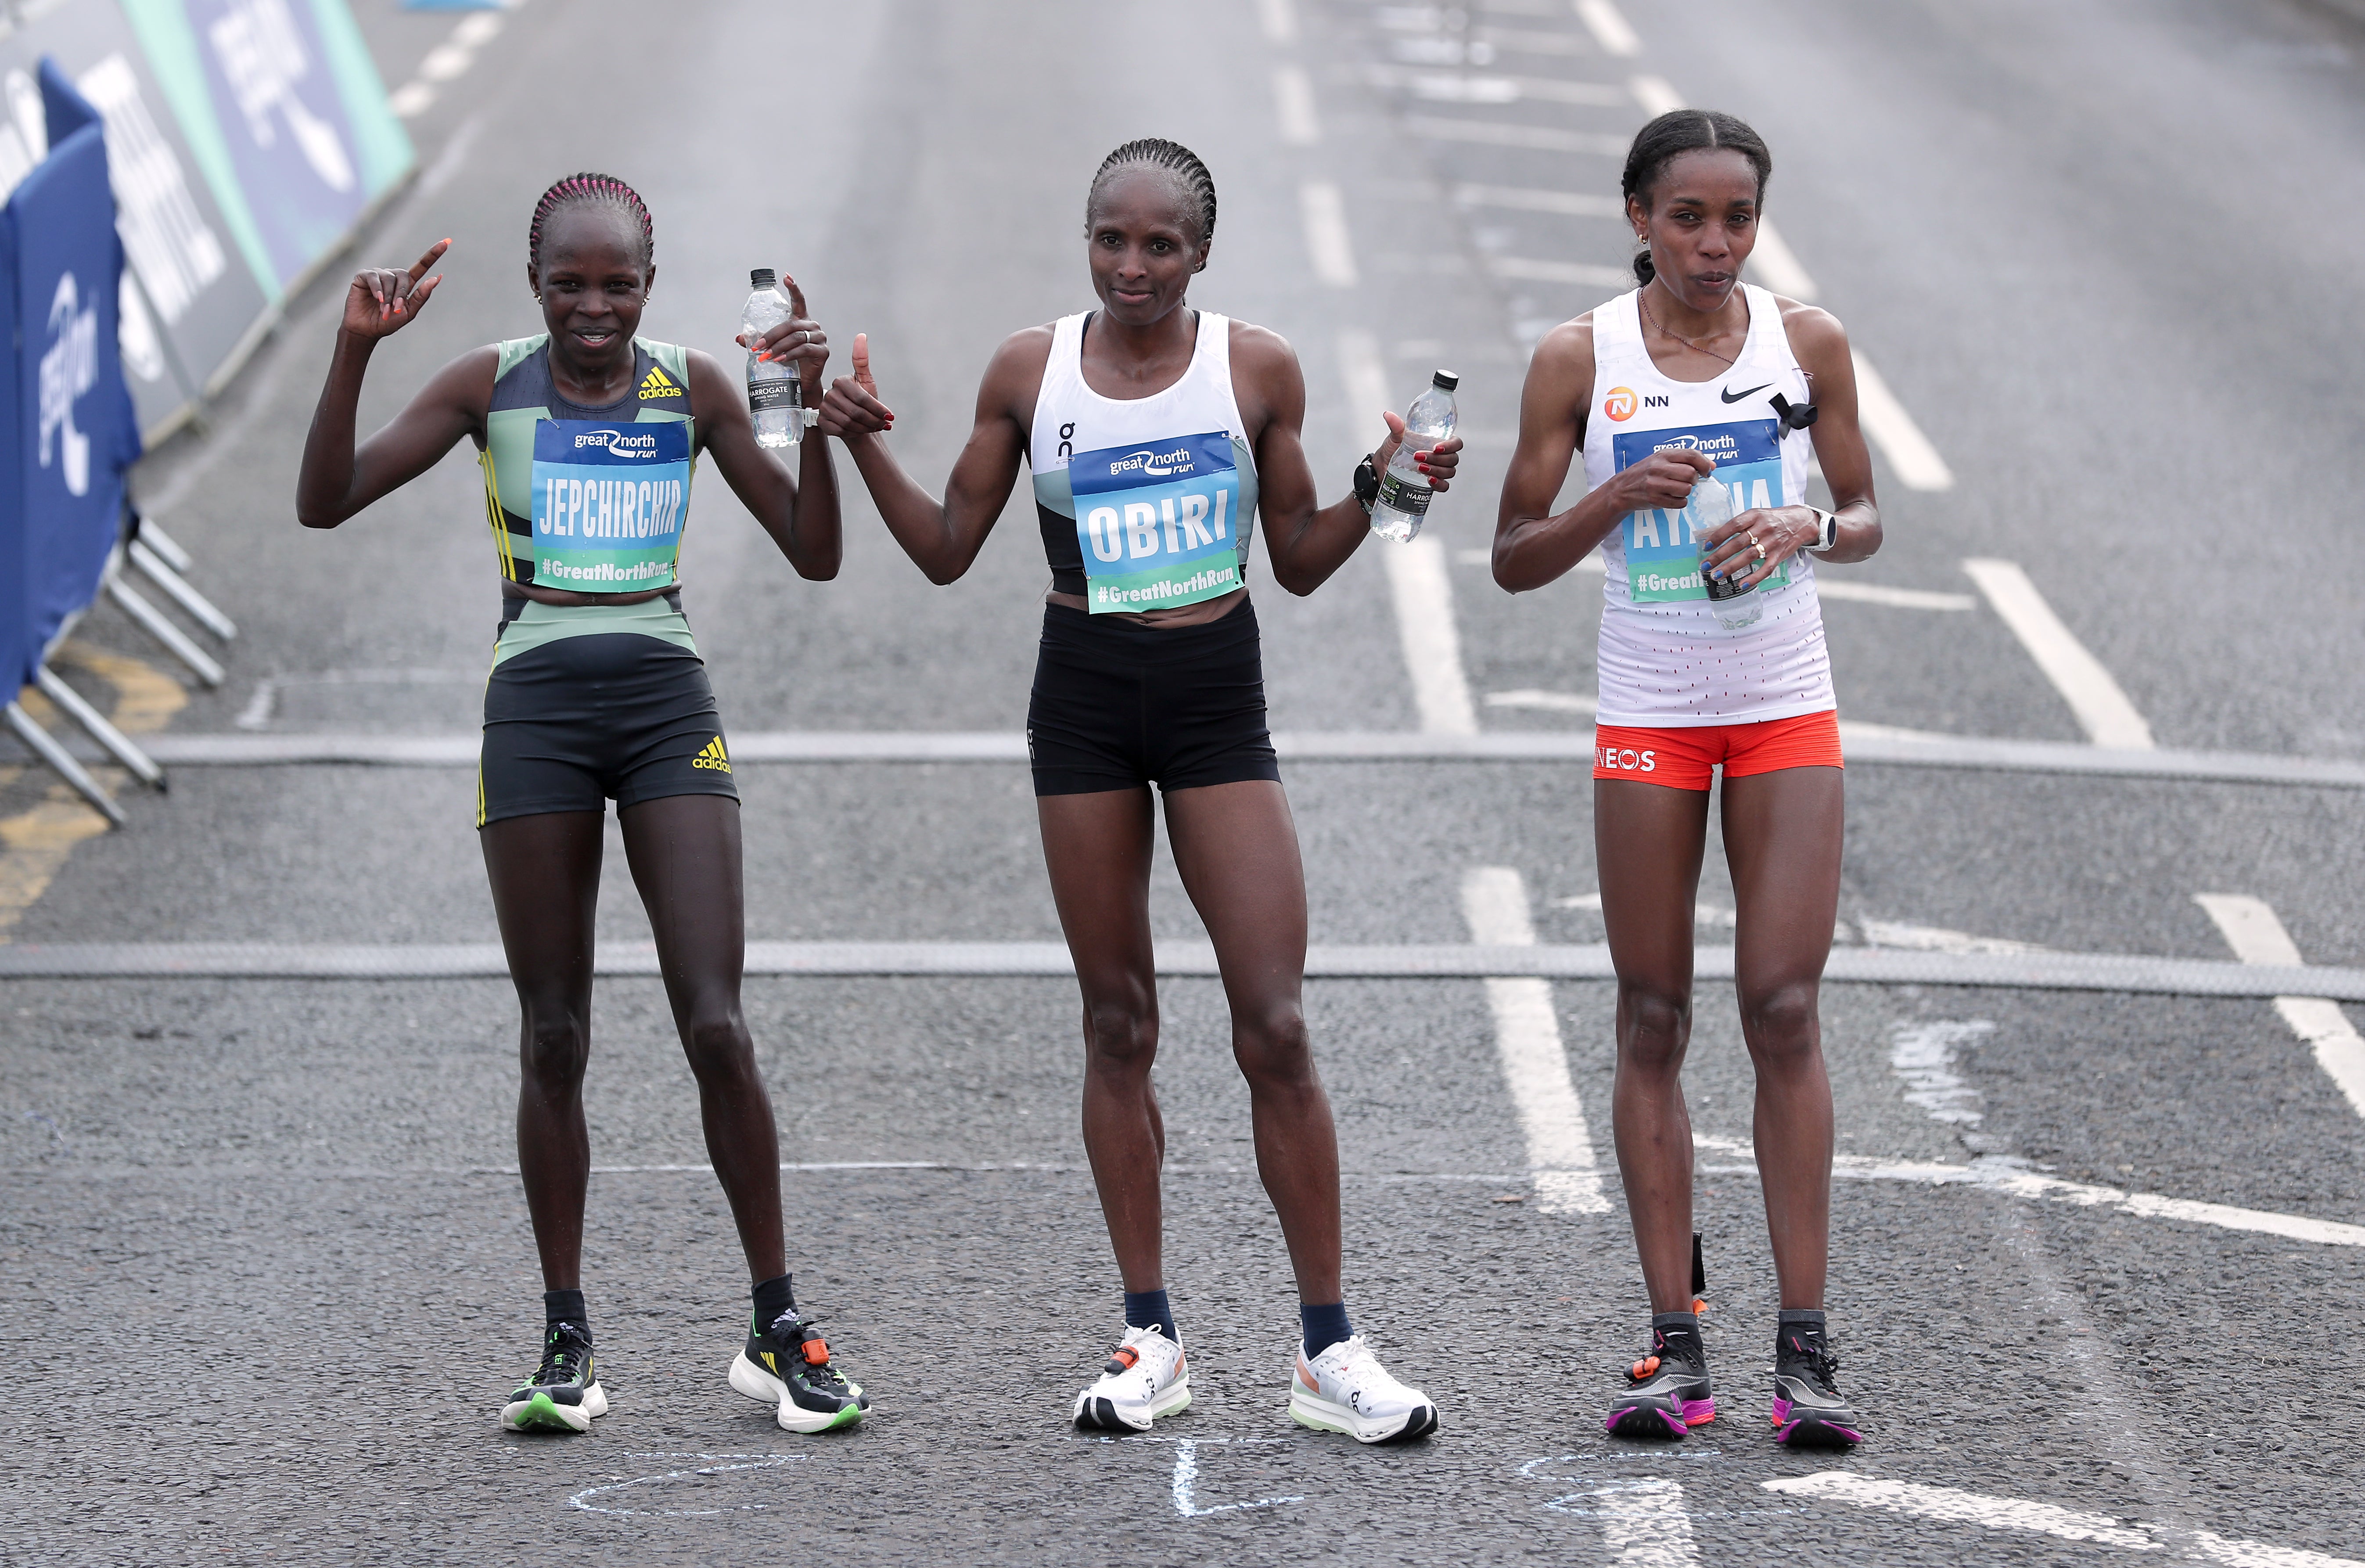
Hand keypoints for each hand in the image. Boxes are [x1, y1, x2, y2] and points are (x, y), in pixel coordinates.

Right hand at [340, 239, 446, 340]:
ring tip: (385, 310)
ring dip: (389, 296)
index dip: (433, 255)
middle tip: (396, 310)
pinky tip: (378, 299)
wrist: (366, 330)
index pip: (421, 266)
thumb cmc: (387, 322)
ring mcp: (378, 274)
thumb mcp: (409, 312)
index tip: (446, 242)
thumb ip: (421, 296)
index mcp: (406, 284)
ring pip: (389, 278)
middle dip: (401, 294)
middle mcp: (392, 276)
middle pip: (404, 275)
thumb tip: (436, 278)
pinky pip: (374, 277)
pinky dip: (378, 289)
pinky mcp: (363, 276)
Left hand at [738, 273, 830, 396]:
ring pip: (795, 337)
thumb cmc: (788, 362)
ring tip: (765, 357)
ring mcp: (819, 338)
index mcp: (801, 320)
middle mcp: (812, 326)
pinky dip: (790, 354)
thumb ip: (758, 340)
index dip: (793, 288)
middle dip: (771, 336)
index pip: (798, 300)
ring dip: (778, 347)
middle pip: (790, 325)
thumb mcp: (772, 347)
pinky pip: (804, 350)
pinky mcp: (822, 352)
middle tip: (757, 347)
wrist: (802, 383)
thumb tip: (739, 338)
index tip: (786, 277)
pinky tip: (779, 359)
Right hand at [818, 333, 896, 438]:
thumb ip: (862, 360)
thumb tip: (861, 335)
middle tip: (884, 424)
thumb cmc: (863, 400)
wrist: (855, 420)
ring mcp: (824, 408)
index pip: (862, 398)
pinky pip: (841, 431)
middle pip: (857, 412)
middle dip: (874, 421)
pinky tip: (862, 431)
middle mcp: (829, 394)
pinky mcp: (822, 422)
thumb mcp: (866, 380)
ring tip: (875, 427)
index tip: (890, 416)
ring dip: (867, 428)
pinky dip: (855, 433)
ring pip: (849, 423)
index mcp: (840, 381)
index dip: (878, 409)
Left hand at [1370, 409, 1465, 490]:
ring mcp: (1438, 470)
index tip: (1435, 448)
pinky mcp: (1432, 484)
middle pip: (1453, 458)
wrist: (1381, 468)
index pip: (1455, 443)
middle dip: (1437, 459)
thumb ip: (1396, 427)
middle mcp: (1441, 456)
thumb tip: (1388, 415)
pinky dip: (1439, 484)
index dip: (1450, 446)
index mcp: (1437, 442)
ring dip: (1437, 470)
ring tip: (1419, 468)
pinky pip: (1444, 486)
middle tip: (1418, 457)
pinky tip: (1429, 480)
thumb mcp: (1395, 437)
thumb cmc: (1391, 450)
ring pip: (1449, 472)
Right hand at [1610, 446, 1712, 515]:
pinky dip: (1680, 502)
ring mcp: (1655, 484)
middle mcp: (1658, 468)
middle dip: (1694, 480)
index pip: (1691, 455)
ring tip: (1678, 489)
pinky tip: (1672, 497)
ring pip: (1686, 489)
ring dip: (1686, 491)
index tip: (1707, 471)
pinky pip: (1680, 503)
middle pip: (1691, 474)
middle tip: (1688, 481)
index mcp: (1663, 455)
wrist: (1622, 488)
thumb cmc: (1645, 473)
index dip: (1704, 464)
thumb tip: (1712, 465)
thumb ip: (1686, 459)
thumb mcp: (1661, 459)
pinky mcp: (1654, 499)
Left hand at [1699, 504, 1813, 587]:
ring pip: (1749, 556)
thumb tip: (1717, 537)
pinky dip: (1754, 578)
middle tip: (1705, 565)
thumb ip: (1741, 524)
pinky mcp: (1779, 555)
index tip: (1706, 546)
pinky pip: (1766, 569)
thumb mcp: (1757, 514)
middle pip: (1738, 543)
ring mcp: (1772, 542)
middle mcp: (1763, 528)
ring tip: (1716, 575)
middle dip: (1720, 556)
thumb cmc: (1773, 519)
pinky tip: (1741, 584)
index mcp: (1755, 516)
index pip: (1733, 525)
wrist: (1801, 521)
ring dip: (1731, 567)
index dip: (1718, 536)